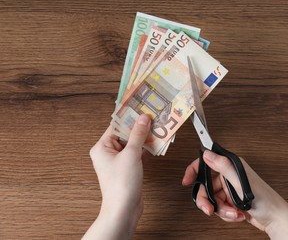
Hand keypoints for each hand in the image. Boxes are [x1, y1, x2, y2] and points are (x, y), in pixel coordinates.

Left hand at [83, 114, 150, 239]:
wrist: (124, 209)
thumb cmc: (121, 185)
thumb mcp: (131, 154)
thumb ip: (138, 134)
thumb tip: (143, 118)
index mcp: (101, 147)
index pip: (116, 125)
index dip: (129, 116)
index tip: (141, 107)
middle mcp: (108, 153)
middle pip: (125, 133)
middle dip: (139, 127)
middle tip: (152, 117)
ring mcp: (118, 161)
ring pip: (132, 143)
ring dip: (144, 137)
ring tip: (157, 128)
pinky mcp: (127, 168)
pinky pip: (136, 153)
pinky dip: (145, 148)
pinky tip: (156, 143)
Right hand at [182, 150, 287, 239]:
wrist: (275, 219)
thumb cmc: (265, 199)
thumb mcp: (240, 182)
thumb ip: (223, 166)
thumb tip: (208, 153)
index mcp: (231, 166)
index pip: (207, 163)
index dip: (194, 170)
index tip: (187, 180)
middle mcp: (230, 176)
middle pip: (206, 186)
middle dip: (208, 200)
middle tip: (210, 209)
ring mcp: (230, 189)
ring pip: (213, 199)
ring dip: (221, 209)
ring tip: (233, 212)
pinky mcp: (232, 201)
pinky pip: (220, 208)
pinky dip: (227, 213)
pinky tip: (237, 214)